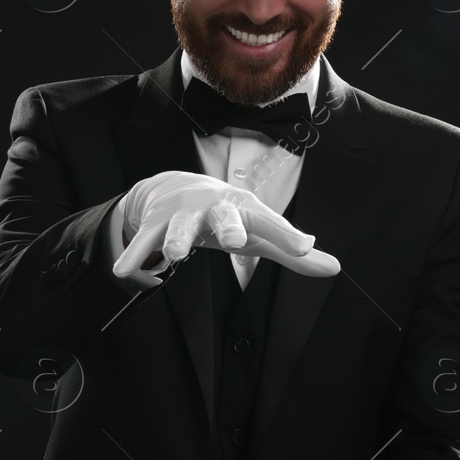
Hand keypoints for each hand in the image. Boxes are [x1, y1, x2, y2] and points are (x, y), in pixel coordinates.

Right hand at [113, 170, 339, 287]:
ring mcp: (182, 213)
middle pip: (224, 215)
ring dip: (177, 238)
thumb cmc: (228, 215)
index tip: (303, 246)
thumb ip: (292, 252)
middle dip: (229, 225)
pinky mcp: (155, 223)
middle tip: (235, 240)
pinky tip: (124, 271)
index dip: (286, 234)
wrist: (178, 187)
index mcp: (244, 208)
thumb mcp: (260, 232)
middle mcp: (214, 206)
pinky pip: (144, 241)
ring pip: (180, 225)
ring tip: (176, 256)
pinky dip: (134, 255)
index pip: (268, 221)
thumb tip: (334, 267)